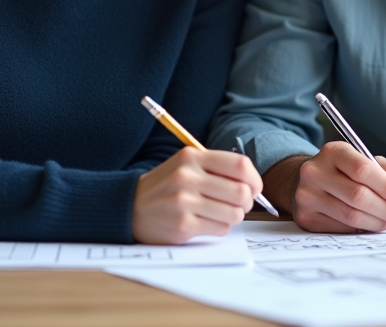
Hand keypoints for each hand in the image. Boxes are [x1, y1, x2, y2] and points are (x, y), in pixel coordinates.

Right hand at [131, 147, 261, 243]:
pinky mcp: (182, 225)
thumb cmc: (167, 186)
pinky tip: (206, 222)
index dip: (255, 179)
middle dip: (247, 202)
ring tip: (220, 213)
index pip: (240, 165)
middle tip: (240, 205)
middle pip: (241, 192)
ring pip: (234, 213)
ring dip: (233, 216)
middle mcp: (188, 177)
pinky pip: (220, 229)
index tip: (254, 188)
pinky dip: (220, 227)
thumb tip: (253, 185)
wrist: (130, 206)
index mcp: (192, 157)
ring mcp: (184, 202)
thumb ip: (217, 168)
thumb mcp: (187, 165)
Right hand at [282, 141, 385, 232]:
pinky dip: (359, 229)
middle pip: (358, 195)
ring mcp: (307, 195)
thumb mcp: (366, 161)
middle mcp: (315, 171)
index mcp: (333, 151)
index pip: (363, 169)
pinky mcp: (306, 217)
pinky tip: (367, 224)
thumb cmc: (344, 171)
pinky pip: (340, 229)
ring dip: (375, 222)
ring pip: (350, 216)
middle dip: (385, 208)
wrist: (309, 182)